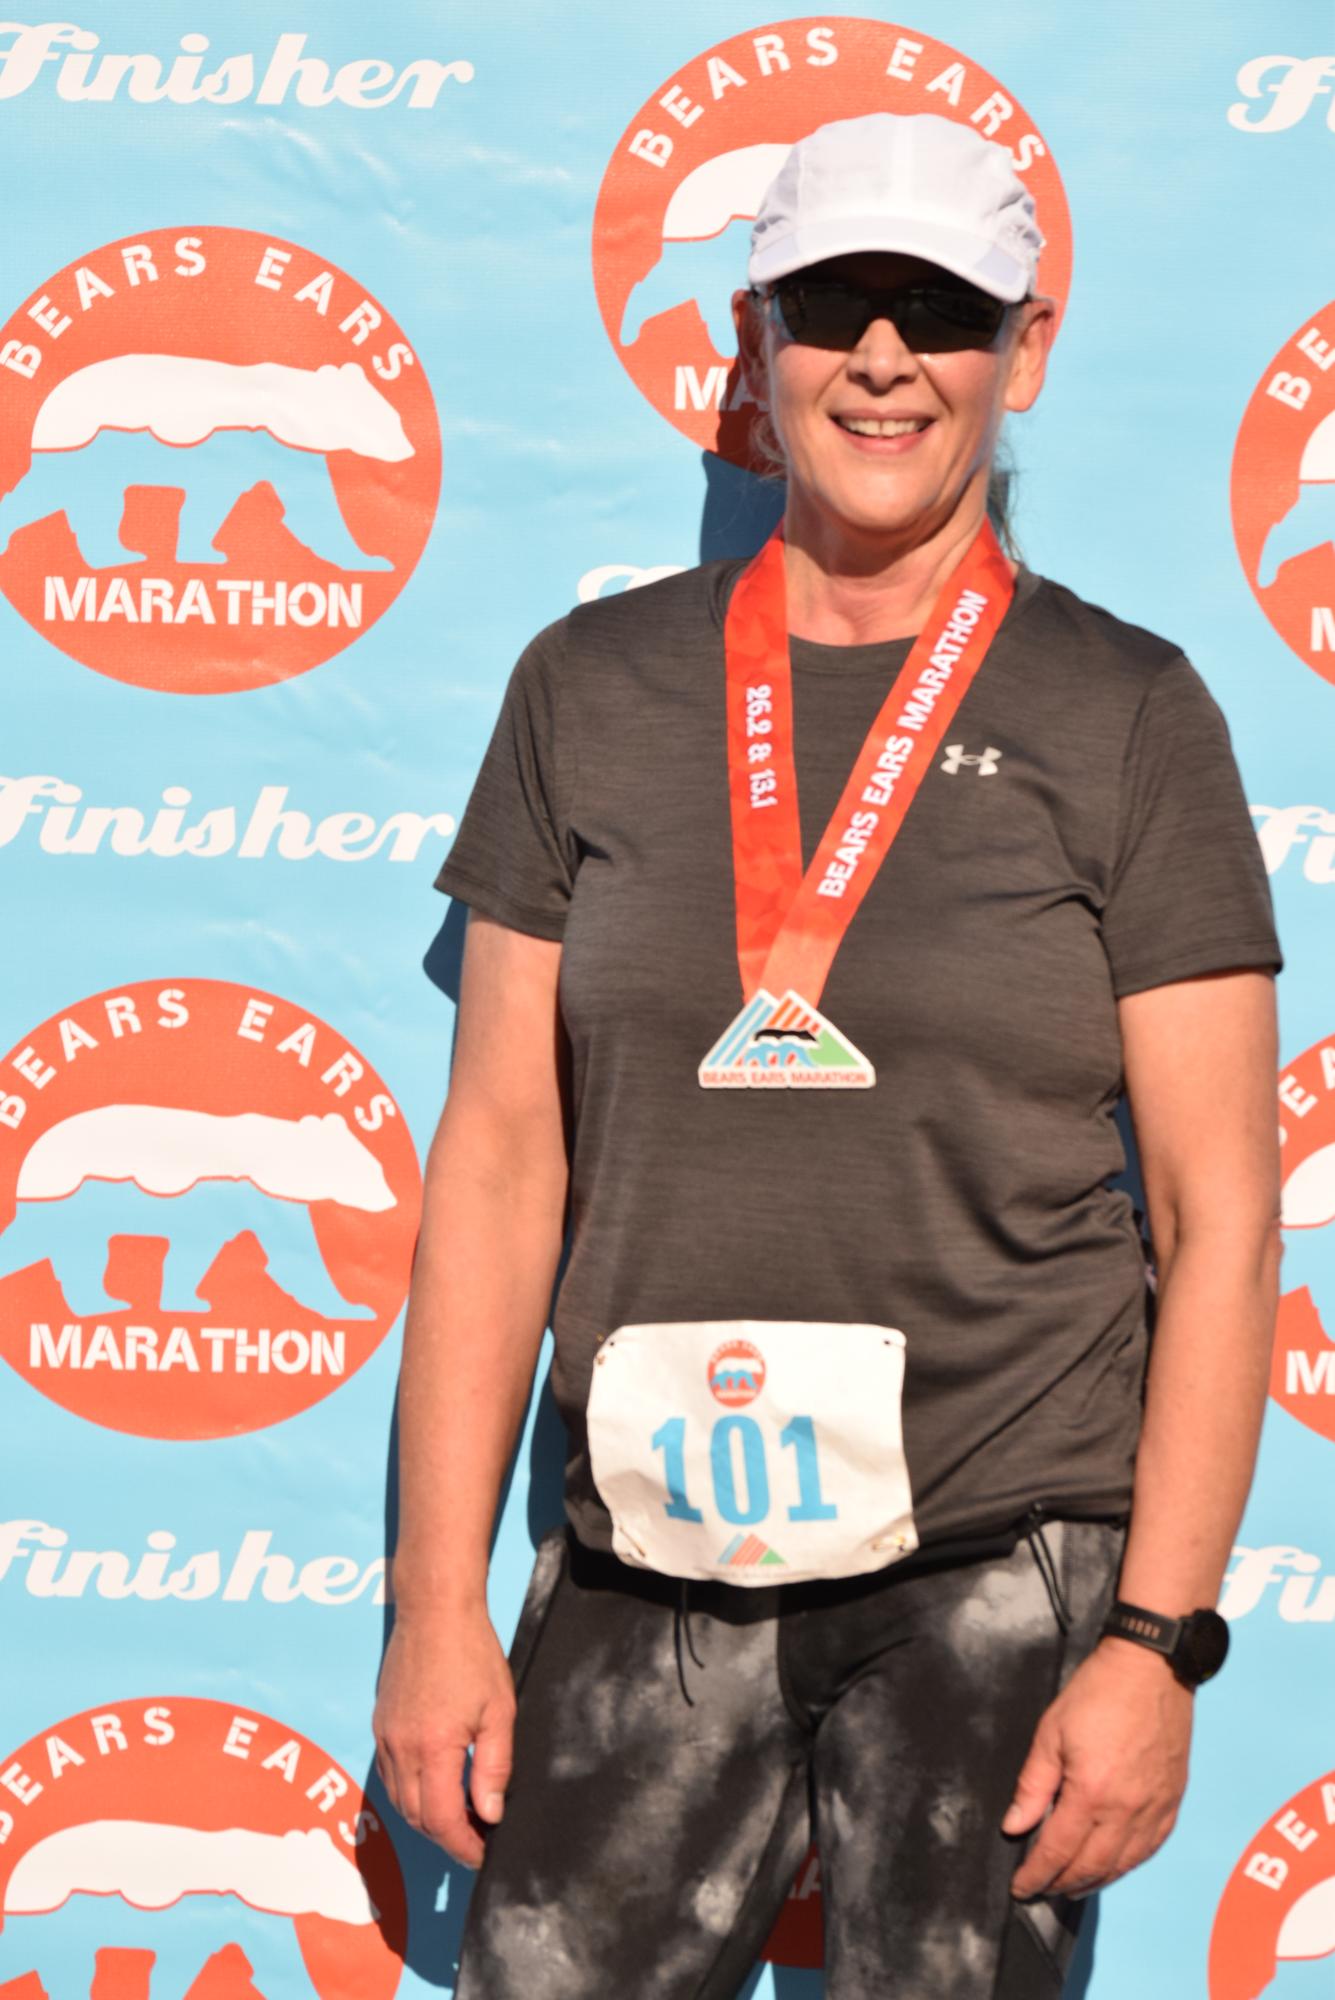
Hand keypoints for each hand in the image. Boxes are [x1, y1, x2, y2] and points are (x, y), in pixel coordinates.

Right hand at [373, 1604, 515, 1867]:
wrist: (434, 1611)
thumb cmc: (473, 1654)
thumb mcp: (499, 1710)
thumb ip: (494, 1767)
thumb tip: (490, 1814)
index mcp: (434, 1747)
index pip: (442, 1820)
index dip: (462, 1846)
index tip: (481, 1856)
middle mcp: (402, 1748)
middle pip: (416, 1818)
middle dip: (446, 1838)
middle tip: (476, 1838)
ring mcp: (386, 1737)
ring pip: (399, 1801)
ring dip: (426, 1820)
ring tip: (459, 1818)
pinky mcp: (380, 1726)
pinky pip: (389, 1777)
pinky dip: (409, 1795)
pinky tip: (433, 1788)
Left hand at [1003, 1637, 1193, 1899]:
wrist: (1150, 1667)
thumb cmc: (1098, 1692)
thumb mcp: (1051, 1732)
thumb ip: (1033, 1785)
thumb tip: (1015, 1825)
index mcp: (1092, 1792)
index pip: (1058, 1849)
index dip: (1037, 1873)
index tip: (1020, 1887)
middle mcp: (1127, 1809)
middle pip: (1091, 1866)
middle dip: (1063, 1884)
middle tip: (1042, 1890)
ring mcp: (1155, 1807)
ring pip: (1123, 1864)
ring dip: (1095, 1881)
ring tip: (1072, 1886)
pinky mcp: (1173, 1800)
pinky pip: (1150, 1848)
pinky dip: (1128, 1864)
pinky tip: (1114, 1865)